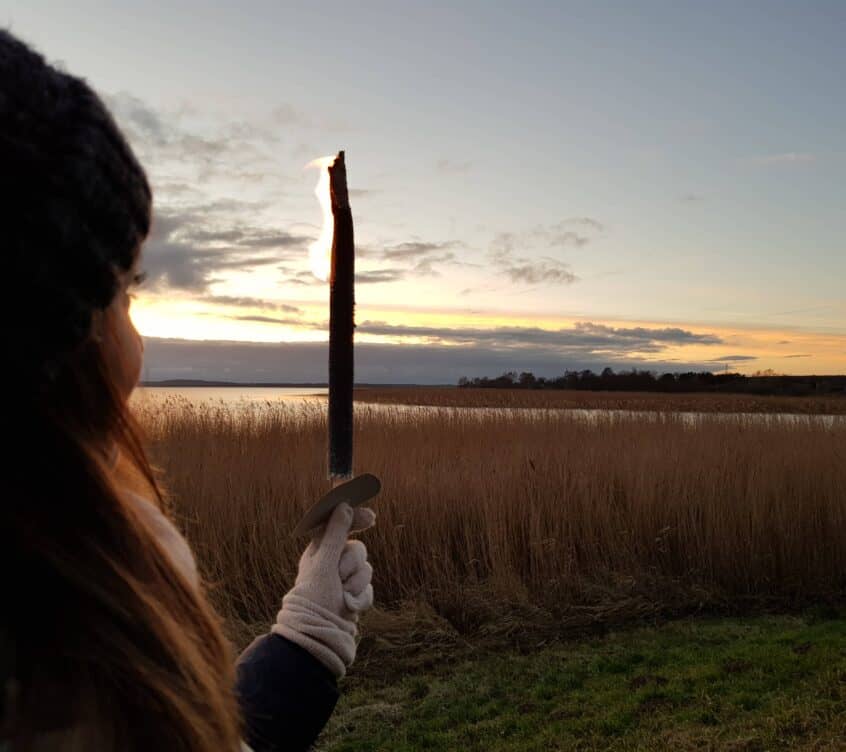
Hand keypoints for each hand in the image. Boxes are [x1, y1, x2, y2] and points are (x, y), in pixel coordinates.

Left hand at [272, 503, 375, 677]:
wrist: (321, 637)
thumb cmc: (315, 599)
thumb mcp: (325, 563)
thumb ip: (336, 534)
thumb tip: (344, 505)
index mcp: (318, 552)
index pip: (338, 527)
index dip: (354, 519)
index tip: (372, 517)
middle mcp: (331, 564)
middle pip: (357, 548)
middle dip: (352, 563)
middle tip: (340, 576)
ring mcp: (343, 581)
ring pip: (366, 569)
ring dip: (356, 583)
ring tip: (342, 596)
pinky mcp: (353, 596)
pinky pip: (369, 588)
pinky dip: (361, 598)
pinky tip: (350, 607)